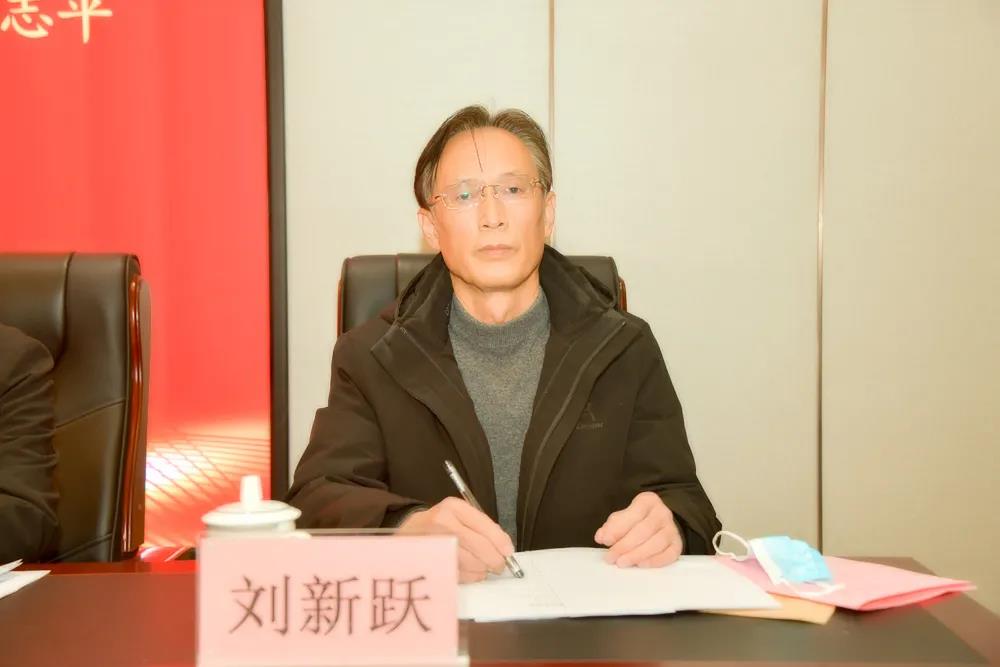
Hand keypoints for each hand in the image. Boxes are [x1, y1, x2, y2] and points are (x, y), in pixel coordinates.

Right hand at [397, 497, 513, 582]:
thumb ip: (481, 527)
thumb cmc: (439, 524)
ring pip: (473, 564)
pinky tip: (469, 572)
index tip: (508, 552)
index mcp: (454, 507)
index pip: (485, 526)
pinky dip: (470, 577)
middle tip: (499, 566)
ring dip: (482, 570)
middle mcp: (443, 523)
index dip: (500, 542)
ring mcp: (436, 544)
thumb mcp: (457, 514)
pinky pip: (461, 575)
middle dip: (495, 560)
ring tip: (481, 568)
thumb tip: (505, 548)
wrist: (406, 533)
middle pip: (481, 547)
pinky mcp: (432, 562)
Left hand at [594, 491, 682, 567]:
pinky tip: (640, 565)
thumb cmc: (637, 521)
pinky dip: (654, 561)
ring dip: (637, 555)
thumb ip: (611, 527)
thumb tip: (602, 537)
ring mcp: (672, 529)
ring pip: (657, 543)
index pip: (633, 515)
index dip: (618, 529)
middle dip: (625, 545)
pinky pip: (669, 554)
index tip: (606, 541)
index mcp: (648, 501)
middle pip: (644, 530)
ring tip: (622, 562)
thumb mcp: (622, 517)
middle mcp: (662, 513)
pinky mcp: (677, 545)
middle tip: (611, 557)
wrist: (658, 523)